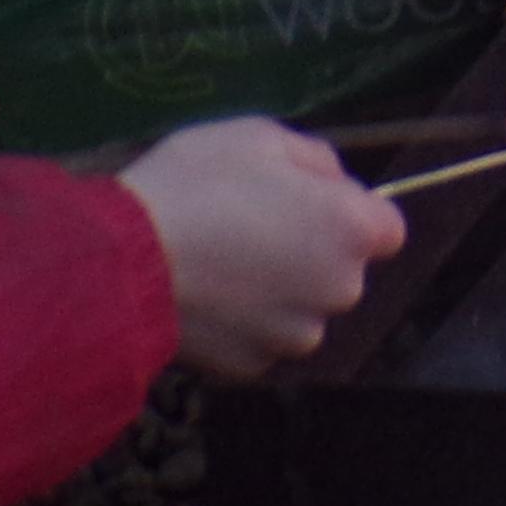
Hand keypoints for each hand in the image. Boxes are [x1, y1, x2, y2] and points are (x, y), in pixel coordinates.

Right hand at [120, 118, 406, 378]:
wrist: (120, 264)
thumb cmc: (196, 184)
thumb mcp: (261, 138)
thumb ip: (315, 160)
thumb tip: (332, 184)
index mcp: (353, 231)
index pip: (385, 229)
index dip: (347, 213)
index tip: (303, 204)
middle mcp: (340, 291)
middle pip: (342, 270)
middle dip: (310, 251)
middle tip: (249, 228)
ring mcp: (296, 336)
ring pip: (301, 308)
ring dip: (277, 291)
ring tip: (219, 265)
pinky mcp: (252, 367)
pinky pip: (260, 337)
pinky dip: (241, 322)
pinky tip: (204, 297)